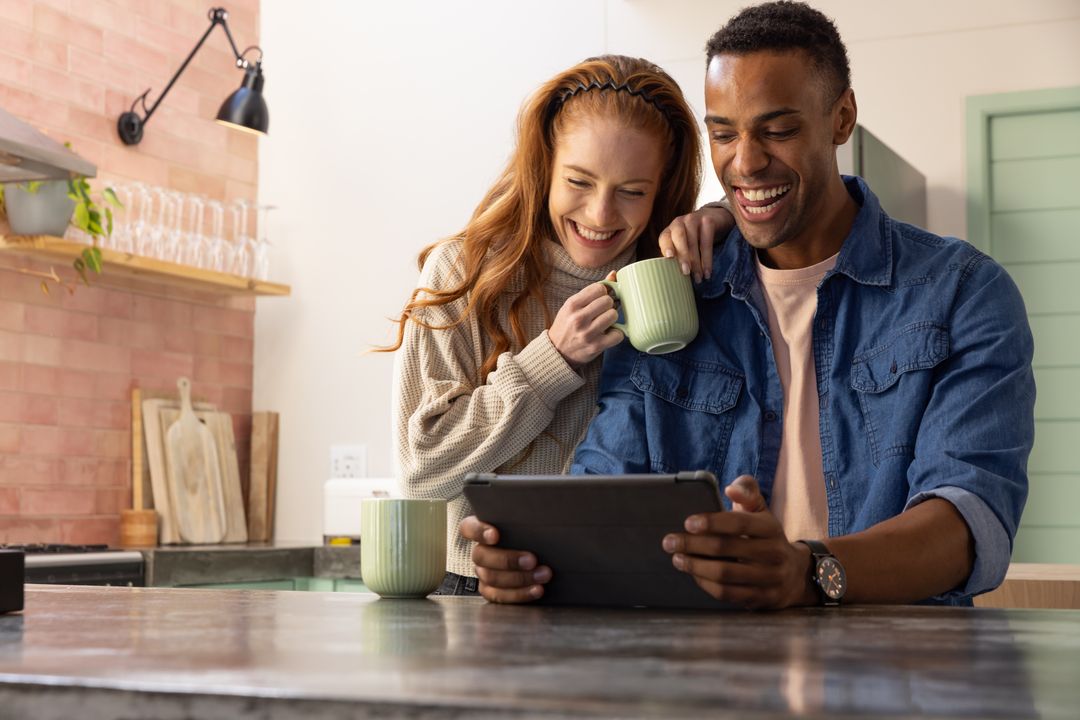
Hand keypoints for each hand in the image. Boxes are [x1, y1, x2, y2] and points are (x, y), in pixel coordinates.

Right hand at [460, 515, 551, 602]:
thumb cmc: (530, 531)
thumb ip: (525, 515)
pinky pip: (499, 596)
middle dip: (508, 560)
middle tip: (532, 560)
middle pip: (481, 556)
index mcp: (481, 529)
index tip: (495, 535)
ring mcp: (483, 572)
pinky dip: (519, 594)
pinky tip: (537, 589)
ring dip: (519, 578)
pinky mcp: (492, 590)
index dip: (479, 531)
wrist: (540, 553)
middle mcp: (479, 551)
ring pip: (491, 578)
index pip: (469, 527)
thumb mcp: (527, 520)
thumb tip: (541, 505)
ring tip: (543, 575)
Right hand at [548, 277, 622, 368]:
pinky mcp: (596, 346)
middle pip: (608, 301)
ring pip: (613, 315)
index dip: (602, 293)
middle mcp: (578, 318)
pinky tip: (608, 334)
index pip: (599, 288)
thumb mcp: (573, 306)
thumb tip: (614, 274)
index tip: (599, 299)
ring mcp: (587, 333)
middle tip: (602, 312)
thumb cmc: (567, 325)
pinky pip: (617, 334)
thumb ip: (592, 291)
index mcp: (572, 305)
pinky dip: (616, 334)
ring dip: (611, 318)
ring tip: (604, 322)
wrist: (557, 352)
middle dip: (607, 305)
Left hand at [658, 205, 734, 283]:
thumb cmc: (694, 237)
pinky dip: (707, 259)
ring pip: (694, 242)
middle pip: (679, 237)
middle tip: (686, 272)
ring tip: (698, 278)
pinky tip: (707, 271)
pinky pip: (707, 242)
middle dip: (682, 255)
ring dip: (696, 262)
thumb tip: (671, 280)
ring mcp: (694, 220)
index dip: (666, 246)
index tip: (668, 258)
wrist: (715, 217)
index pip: (664, 238)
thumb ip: (677, 256)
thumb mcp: (683, 244)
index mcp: (670, 230)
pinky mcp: (708, 221)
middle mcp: (679, 223)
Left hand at [661, 475, 812, 609]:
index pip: (739, 523)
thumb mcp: (761, 510)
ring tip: (677, 559)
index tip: (687, 523)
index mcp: (770, 528)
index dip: (712, 522)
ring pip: (724, 574)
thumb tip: (730, 489)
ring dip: (695, 567)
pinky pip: (728, 594)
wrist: (794, 574)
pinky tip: (693, 575)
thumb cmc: (765, 536)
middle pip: (726, 549)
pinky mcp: (761, 598)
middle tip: (669, 542)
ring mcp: (769, 579)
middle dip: (693, 545)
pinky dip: (706, 585)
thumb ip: (747, 491)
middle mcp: (773, 553)